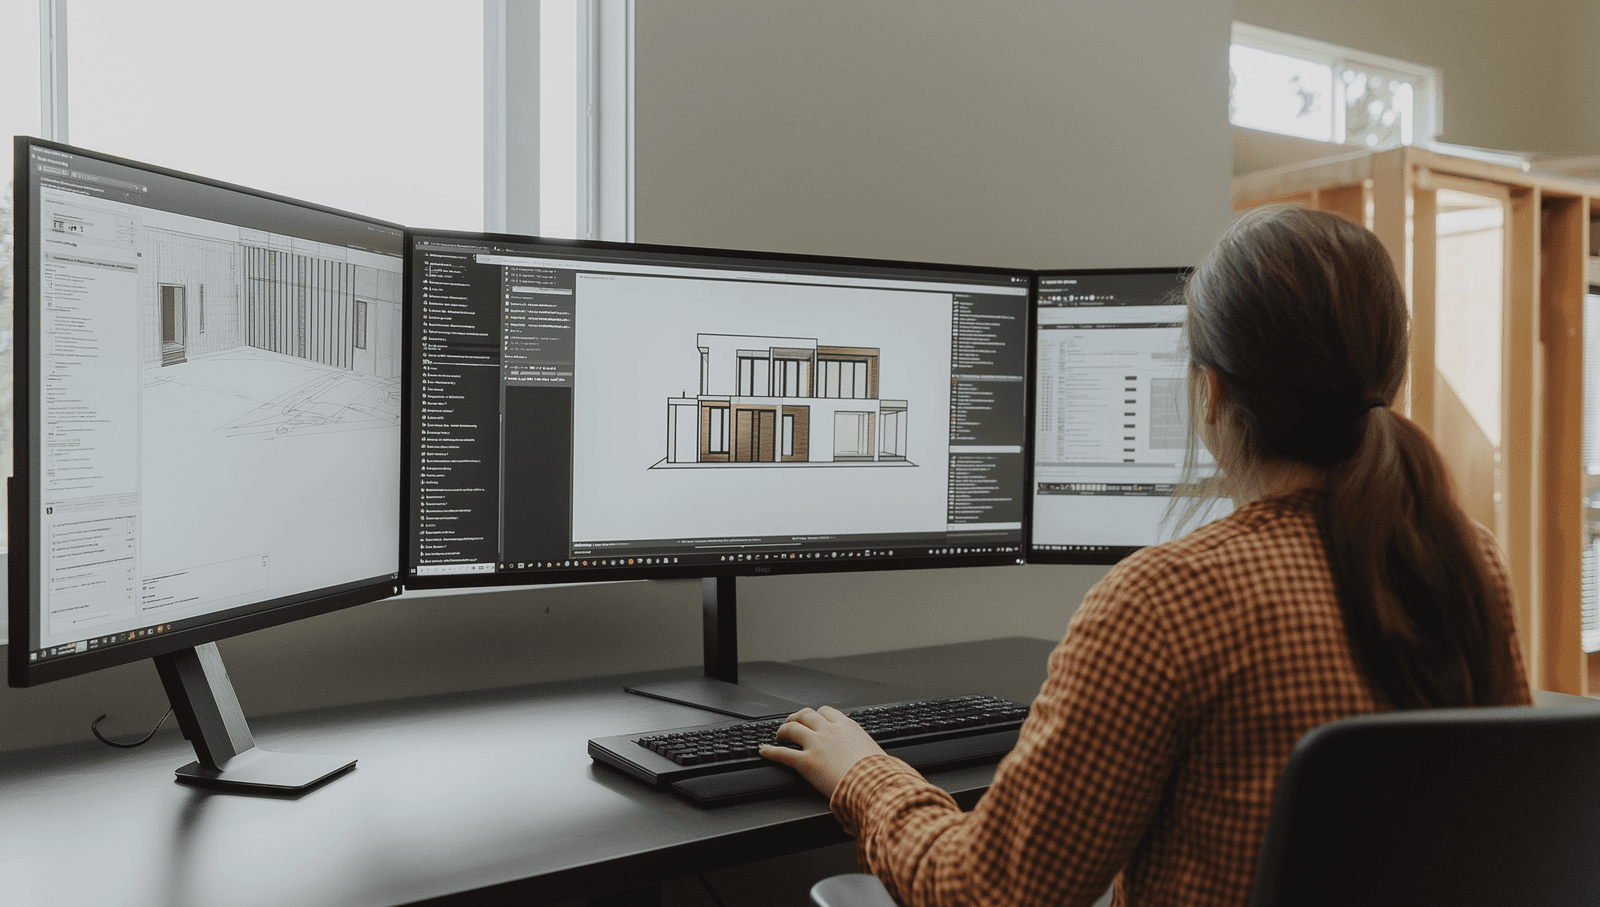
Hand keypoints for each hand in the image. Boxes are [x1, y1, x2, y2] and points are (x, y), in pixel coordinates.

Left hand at [760, 706, 887, 798]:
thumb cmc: (878, 773)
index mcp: (847, 727)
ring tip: (778, 735)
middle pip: (806, 715)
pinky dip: (770, 751)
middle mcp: (830, 731)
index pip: (826, 712)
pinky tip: (764, 750)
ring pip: (792, 729)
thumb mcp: (875, 752)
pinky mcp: (806, 762)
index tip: (813, 719)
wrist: (874, 784)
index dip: (816, 715)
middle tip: (792, 723)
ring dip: (782, 730)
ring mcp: (816, 745)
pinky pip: (782, 753)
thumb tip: (870, 757)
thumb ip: (865, 750)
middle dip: (797, 718)